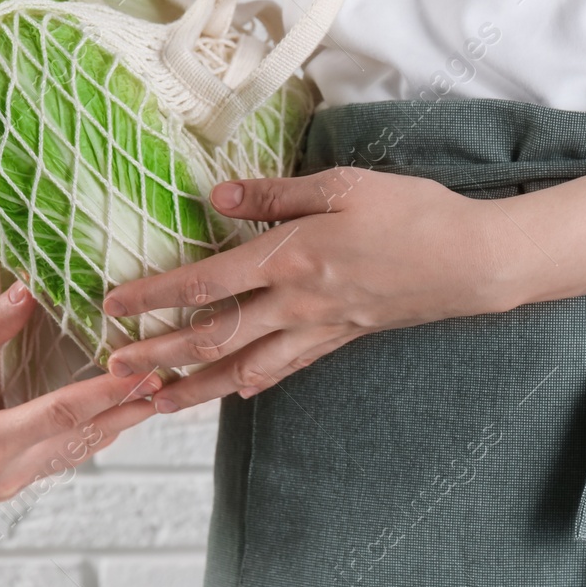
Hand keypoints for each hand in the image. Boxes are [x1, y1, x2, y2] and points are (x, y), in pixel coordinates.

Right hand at [0, 249, 155, 500]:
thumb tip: (30, 289)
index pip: (58, 417)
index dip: (105, 393)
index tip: (144, 372)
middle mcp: (0, 474)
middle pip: (80, 439)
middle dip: (127, 408)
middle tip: (173, 378)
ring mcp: (8, 479)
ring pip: (78, 449)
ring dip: (120, 420)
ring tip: (164, 390)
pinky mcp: (12, 474)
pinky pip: (65, 452)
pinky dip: (97, 429)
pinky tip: (127, 406)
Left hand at [100, 166, 509, 412]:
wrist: (474, 261)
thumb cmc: (414, 212)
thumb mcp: (344, 186)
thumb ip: (278, 194)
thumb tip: (219, 197)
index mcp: (292, 257)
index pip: (206, 282)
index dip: (155, 297)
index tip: (112, 307)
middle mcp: (298, 302)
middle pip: (214, 336)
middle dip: (159, 356)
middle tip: (114, 370)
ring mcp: (320, 327)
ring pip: (244, 366)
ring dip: (195, 386)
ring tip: (157, 401)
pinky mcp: (342, 338)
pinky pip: (286, 367)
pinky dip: (252, 383)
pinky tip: (234, 390)